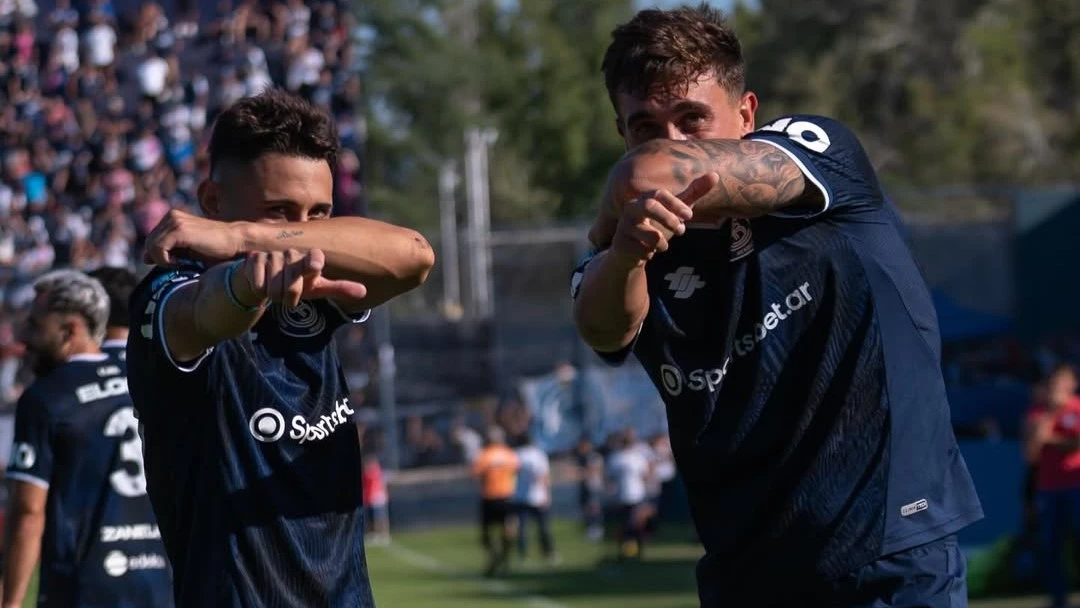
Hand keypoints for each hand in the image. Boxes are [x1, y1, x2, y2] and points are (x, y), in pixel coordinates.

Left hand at [143, 209, 245, 265]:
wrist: (236, 242)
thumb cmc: (215, 249)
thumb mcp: (186, 250)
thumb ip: (167, 250)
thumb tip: (144, 258)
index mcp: (173, 217)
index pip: (151, 239)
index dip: (158, 255)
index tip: (176, 262)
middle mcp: (172, 216)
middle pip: (148, 242)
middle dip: (160, 258)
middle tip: (180, 264)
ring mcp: (174, 221)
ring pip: (151, 246)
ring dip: (163, 260)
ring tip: (182, 263)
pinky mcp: (179, 230)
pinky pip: (158, 248)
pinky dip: (166, 260)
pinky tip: (181, 262)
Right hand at [232, 248, 367, 306]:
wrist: (263, 280)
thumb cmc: (294, 283)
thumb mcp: (316, 287)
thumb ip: (339, 288)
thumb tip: (365, 291)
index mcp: (309, 258)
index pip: (314, 260)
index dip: (313, 263)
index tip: (315, 266)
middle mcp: (293, 253)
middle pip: (293, 284)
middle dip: (290, 297)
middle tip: (288, 296)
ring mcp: (273, 255)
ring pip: (275, 287)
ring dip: (275, 296)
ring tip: (276, 289)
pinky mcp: (254, 258)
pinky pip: (259, 284)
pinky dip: (260, 290)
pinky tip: (262, 283)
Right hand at [591, 144, 713, 248]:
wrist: (632, 252)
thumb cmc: (655, 226)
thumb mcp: (676, 211)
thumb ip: (693, 193)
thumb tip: (716, 174)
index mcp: (645, 199)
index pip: (659, 194)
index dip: (675, 203)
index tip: (690, 216)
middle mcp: (631, 208)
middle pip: (649, 205)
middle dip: (668, 218)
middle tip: (682, 231)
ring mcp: (624, 226)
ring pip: (648, 233)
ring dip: (662, 242)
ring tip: (663, 246)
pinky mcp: (620, 243)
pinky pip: (641, 249)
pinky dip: (650, 253)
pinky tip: (646, 253)